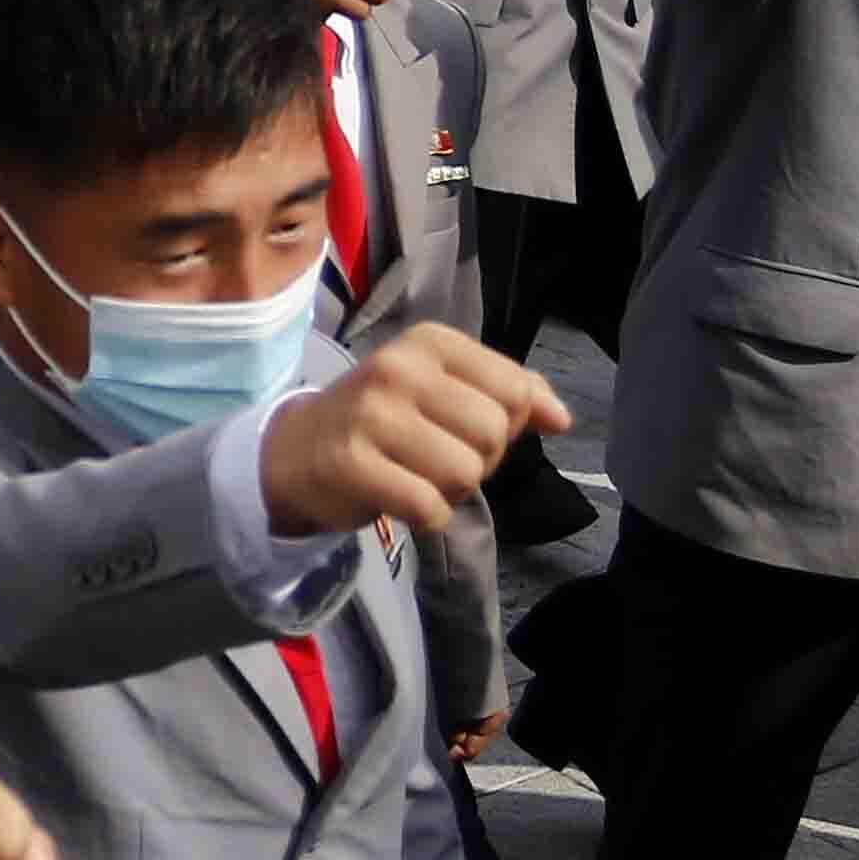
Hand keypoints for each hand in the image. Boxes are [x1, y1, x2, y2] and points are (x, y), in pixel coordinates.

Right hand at [258, 323, 570, 542]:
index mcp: (429, 342)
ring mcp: (371, 414)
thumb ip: (509, 394)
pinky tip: (398, 499)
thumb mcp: (444, 389)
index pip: (515, 390)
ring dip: (451, 491)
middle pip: (494, 433)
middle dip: (478, 460)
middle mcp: (398, 368)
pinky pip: (429, 507)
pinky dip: (427, 516)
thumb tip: (562, 419)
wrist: (296, 451)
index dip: (506, 425)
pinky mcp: (350, 463)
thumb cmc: (385, 419)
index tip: (464, 428)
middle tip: (434, 458)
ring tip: (415, 477)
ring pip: (465, 472)